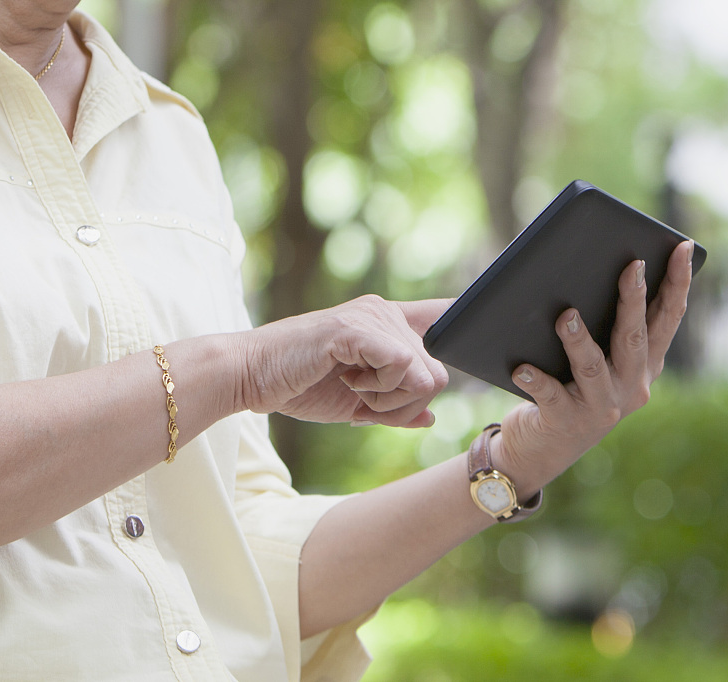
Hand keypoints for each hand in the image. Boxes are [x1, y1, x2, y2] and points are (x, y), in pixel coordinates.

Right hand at [236, 295, 451, 428]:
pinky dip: (380, 389)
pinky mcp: (355, 328)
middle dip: (406, 401)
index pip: (444, 317)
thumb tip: (429, 416)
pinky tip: (349, 382)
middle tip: (365, 397)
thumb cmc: (299, 386)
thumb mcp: (356, 404)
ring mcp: (370, 316)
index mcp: (387, 323)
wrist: (250, 377)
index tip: (477, 346)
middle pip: (437, 371)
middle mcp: (384, 311)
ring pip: (424, 373)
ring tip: (353, 388)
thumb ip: (394, 407)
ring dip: (391, 398)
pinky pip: (402, 366)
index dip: (462, 336)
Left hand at [494, 239, 695, 492]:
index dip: (678, 283)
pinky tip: (521, 366)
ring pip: (594, 367)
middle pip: (635, 337)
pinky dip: (537, 379)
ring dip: (580, 340)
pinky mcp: (566, 421)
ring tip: (566, 316)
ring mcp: (601, 407)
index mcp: (644, 364)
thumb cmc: (569, 386)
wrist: (541, 449)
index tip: (683, 247)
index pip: (667, 318)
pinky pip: (551, 395)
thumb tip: (586, 268)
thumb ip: (601, 323)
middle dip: (635, 300)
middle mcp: (631, 386)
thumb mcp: (595, 357)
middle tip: (632, 265)